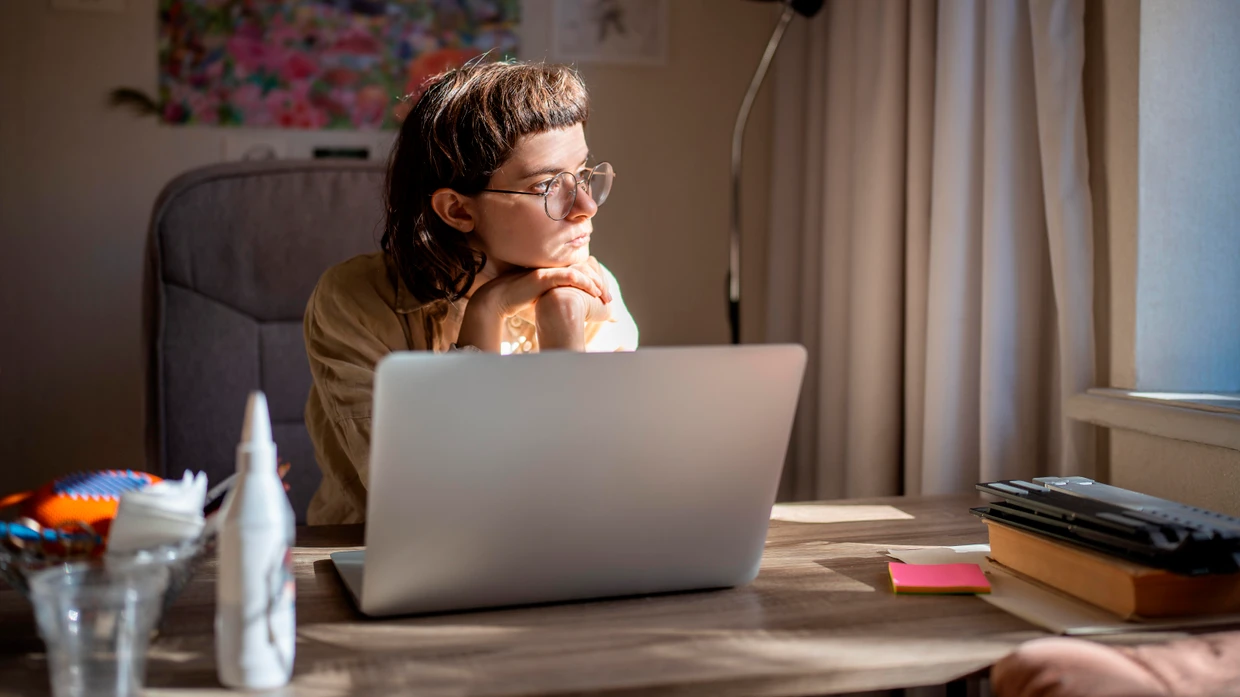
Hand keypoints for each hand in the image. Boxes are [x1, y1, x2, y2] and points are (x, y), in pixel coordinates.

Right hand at [475, 264, 608, 318]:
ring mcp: (548, 270)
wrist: (496, 299)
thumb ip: (553, 298)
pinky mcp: (545, 276)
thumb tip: (564, 310)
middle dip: (599, 283)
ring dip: (596, 284)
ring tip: (605, 297)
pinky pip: (570, 276)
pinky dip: (585, 283)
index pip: (580, 271)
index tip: (602, 296)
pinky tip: (594, 293)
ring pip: (581, 271)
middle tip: (608, 298)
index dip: (593, 281)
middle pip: (584, 269)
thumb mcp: (540, 297)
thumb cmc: (516, 301)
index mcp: (552, 270)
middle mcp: (552, 267)